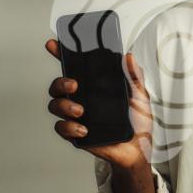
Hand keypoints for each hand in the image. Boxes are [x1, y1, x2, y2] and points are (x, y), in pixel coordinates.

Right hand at [44, 39, 152, 168]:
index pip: (74, 67)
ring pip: (55, 106)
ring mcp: (77, 116)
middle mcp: (82, 98)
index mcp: (94, 86)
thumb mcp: (140, 95)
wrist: (140, 148)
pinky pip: (62, 129)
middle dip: (60, 82)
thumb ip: (133, 77)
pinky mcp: (76, 134)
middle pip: (57, 86)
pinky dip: (69, 127)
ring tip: (80, 110)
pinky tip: (83, 129)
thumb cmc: (138, 120)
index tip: (52, 44)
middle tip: (74, 84)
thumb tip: (128, 56)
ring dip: (63, 105)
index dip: (61, 55)